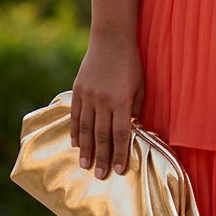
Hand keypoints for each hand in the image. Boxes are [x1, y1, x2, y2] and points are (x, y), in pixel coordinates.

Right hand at [70, 36, 145, 178]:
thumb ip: (135, 109)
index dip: (120, 154)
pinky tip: (75, 144)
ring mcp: (88, 96)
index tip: (118, 171)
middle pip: (102, 136)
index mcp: (122, 101)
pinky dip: (75, 131)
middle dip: (101, 158)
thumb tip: (130, 130)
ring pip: (86, 129)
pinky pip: (75, 115)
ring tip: (84, 166)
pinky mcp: (78, 90)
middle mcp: (103, 101)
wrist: (111, 39)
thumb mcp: (140, 86)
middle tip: (99, 176)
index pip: (121, 134)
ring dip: (85, 149)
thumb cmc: (131, 63)